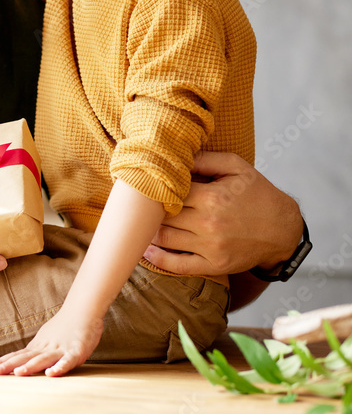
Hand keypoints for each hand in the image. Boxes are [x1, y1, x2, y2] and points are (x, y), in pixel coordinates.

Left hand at [0, 308, 102, 376]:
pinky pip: (67, 361)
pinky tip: (51, 374)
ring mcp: (60, 349)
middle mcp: (46, 347)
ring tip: (18, 373)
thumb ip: (34, 351)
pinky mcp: (76, 351)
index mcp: (38, 346)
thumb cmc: (64, 326)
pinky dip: (59, 367)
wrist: (82, 310)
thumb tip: (19, 360)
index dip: (4, 362)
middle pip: (25, 357)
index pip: (18, 355)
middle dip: (9, 365)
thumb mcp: (45, 339)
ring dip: (31, 366)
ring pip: (43, 358)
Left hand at [144, 150, 302, 275]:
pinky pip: (178, 265)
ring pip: (165, 239)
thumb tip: (176, 156)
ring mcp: (210, 247)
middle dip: (148, 211)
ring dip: (149, 231)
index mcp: (211, 197)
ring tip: (140, 223)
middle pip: (162, 216)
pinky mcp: (214, 265)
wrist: (283, 229)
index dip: (154, 188)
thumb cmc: (258, 194)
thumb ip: (205, 159)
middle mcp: (208, 223)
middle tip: (138, 206)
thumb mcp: (237, 167)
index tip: (145, 186)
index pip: (168, 192)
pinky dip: (158, 259)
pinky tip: (147, 250)